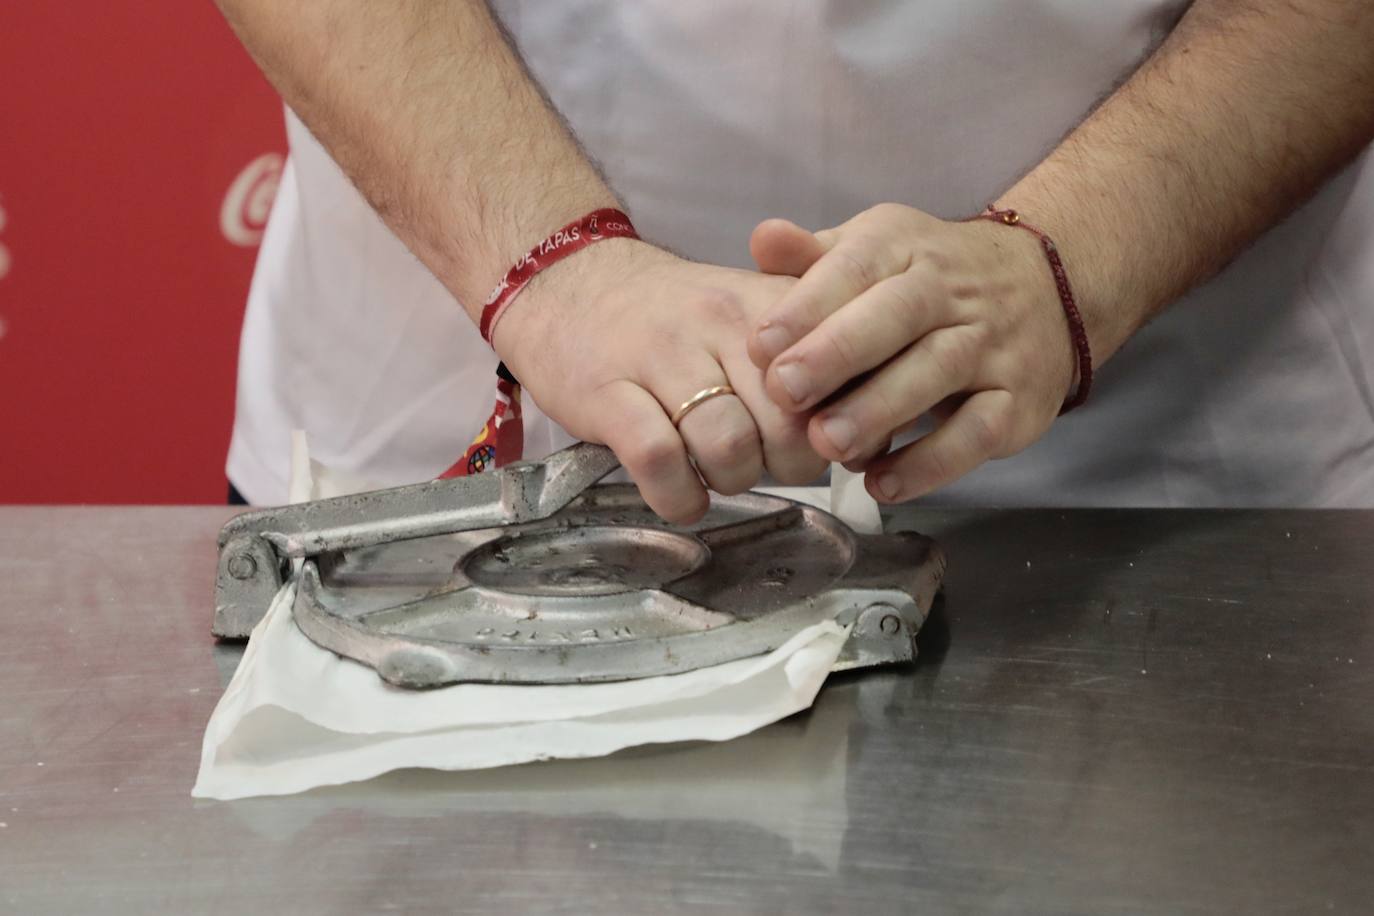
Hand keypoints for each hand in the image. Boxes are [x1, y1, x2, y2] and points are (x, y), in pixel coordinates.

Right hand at [492, 238, 827, 522]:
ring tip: (715, 473)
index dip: (839, 430)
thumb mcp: (751, 314)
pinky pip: (660, 461)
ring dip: (730, 482)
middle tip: (764, 461)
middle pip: (790, 425)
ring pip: (728, 446)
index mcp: (768, 305)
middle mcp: (719, 321)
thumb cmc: (671, 320)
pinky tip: (680, 494)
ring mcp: (660, 354)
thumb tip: (867, 435)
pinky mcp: (606, 392)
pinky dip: (679, 497)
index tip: (823, 441)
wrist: (567, 283)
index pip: (839, 379)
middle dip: (787, 465)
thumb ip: (813, 360)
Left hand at [746, 203, 1076, 502]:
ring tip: (826, 443)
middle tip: (785, 391)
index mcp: (904, 247)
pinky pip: (977, 433)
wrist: (1043, 288)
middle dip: (838, 352)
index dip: (808, 305)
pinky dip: (930, 463)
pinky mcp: (1018, 401)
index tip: (761, 345)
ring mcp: (992, 345)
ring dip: (880, 411)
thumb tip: (763, 239)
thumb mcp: (872, 252)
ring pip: (938, 371)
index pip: (856, 266)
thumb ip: (812, 258)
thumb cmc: (924, 281)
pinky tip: (882, 483)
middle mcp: (953, 291)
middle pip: (898, 314)